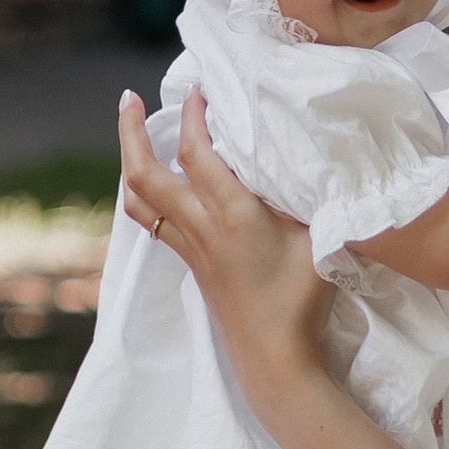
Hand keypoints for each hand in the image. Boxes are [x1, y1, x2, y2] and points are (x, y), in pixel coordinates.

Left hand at [117, 88, 330, 413]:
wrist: (275, 360)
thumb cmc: (301, 300)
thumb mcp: (319, 239)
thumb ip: (313, 196)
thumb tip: (315, 159)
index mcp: (231, 215)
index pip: (196, 153)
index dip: (192, 116)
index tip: (197, 88)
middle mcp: (201, 228)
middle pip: (145, 173)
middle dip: (130, 131)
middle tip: (129, 97)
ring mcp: (191, 249)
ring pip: (140, 200)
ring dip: (130, 161)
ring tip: (134, 133)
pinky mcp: (192, 265)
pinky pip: (153, 220)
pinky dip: (146, 192)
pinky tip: (157, 181)